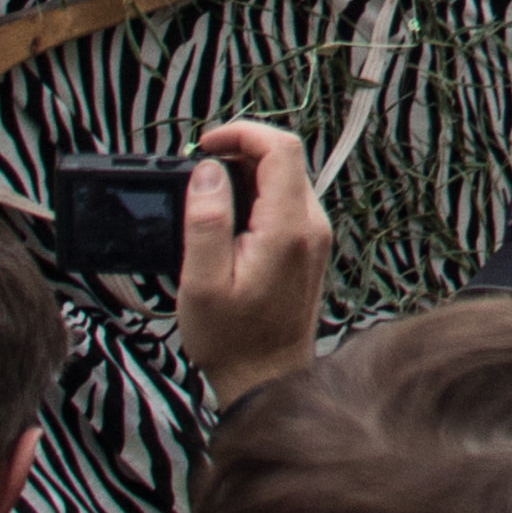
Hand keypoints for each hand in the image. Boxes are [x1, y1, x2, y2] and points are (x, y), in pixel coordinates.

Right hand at [167, 122, 332, 396]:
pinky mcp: (307, 246)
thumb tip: (209, 171)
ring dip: (245, 174)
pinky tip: (226, 220)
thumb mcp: (202, 282)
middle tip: (198, 172)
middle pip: (283, 158)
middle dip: (239, 152)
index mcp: (288, 229)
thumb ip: (206, 221)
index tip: (205, 147)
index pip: (280, 149)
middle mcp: (311, 226)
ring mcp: (313, 236)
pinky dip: (254, 196)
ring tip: (207, 197)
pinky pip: (284, 202)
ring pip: (284, 178)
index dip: (241, 133)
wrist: (266, 379)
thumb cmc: (232, 339)